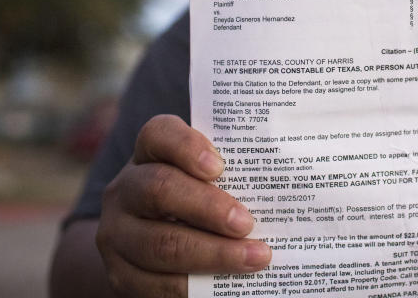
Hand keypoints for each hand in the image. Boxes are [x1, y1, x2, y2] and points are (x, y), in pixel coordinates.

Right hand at [95, 115, 271, 295]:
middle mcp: (126, 189)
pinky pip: (155, 284)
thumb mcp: (210, 177)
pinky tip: (229, 284)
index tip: (220, 167)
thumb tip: (300, 172)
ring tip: (256, 258)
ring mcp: (117, 233)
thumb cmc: (200, 198)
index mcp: (150, 153)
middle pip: (160, 190)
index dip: (187, 147)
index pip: (160, 134)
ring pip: (160, 244)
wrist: (154, 243)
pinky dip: (195, 287)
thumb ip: (239, 170)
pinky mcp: (121, 274)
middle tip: (248, 222)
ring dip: (213, 254)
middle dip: (208, 208)